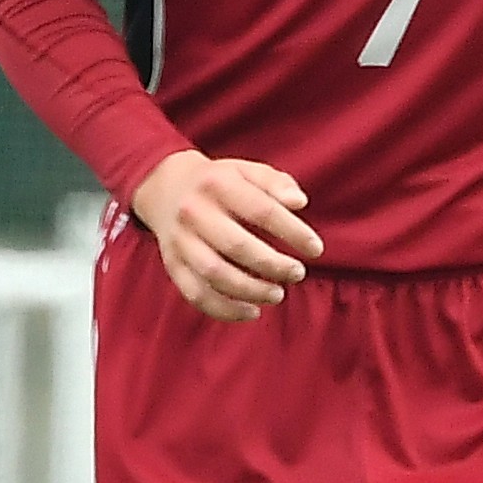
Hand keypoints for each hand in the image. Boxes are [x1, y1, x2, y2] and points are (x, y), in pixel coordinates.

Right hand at [130, 150, 319, 321]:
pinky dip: (224, 310)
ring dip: (251, 290)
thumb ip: (276, 183)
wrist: (166, 188)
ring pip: (214, 273)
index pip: (262, 210)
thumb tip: (299, 202)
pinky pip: (195, 293)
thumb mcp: (247, 171)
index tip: (316, 249)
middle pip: (236, 245)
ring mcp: (179, 240)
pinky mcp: (172, 264)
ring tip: (278, 294)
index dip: (293, 232)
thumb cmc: (221, 183)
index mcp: (218, 184)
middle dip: (273, 265)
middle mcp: (194, 212)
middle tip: (298, 273)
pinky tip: (252, 312)